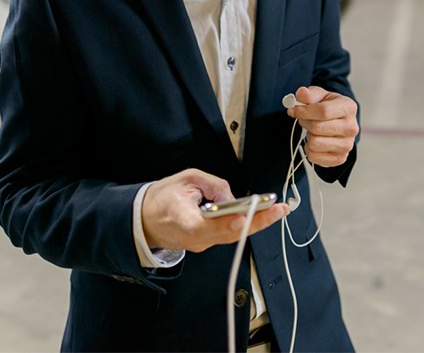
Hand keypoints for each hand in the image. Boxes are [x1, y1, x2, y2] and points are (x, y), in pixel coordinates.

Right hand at [141, 169, 288, 252]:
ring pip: (231, 237)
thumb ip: (213, 185)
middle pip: (226, 234)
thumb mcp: (186, 179)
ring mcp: (199, 244)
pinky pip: (228, 236)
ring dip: (256, 224)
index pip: (202, 226)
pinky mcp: (205, 244)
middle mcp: (191, 236)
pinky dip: (246, 226)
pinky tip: (263, 215)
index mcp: (179, 216)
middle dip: (255, 221)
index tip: (241, 218)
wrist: (145, 220)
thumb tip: (233, 198)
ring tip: (278, 210)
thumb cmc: (164, 198)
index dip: (223, 225)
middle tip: (277, 210)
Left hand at [286, 86, 358, 167]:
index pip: (323, 111)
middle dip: (304, 123)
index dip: (303, 111)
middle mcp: (351, 127)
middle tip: (304, 120)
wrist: (338, 122)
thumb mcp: (320, 95)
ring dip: (307, 136)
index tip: (294, 110)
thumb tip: (301, 94)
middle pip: (317, 128)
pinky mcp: (340, 158)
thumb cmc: (328, 107)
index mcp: (349, 108)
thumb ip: (309, 94)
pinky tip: (315, 142)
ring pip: (314, 143)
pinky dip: (309, 150)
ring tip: (312, 131)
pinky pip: (314, 157)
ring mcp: (347, 145)